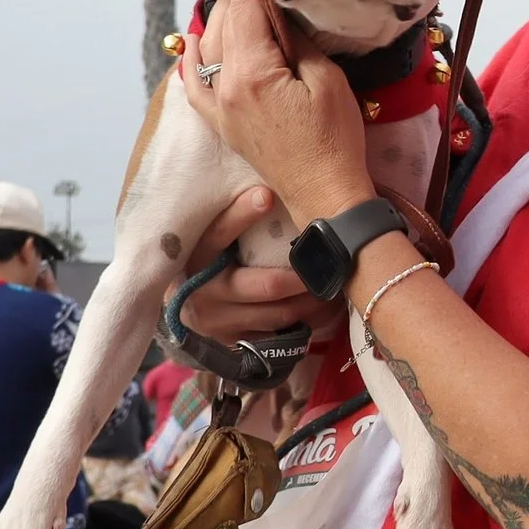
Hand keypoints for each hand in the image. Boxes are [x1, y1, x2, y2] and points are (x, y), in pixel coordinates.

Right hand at [175, 185, 342, 340]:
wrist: (190, 305)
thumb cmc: (215, 260)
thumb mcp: (216, 239)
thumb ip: (234, 217)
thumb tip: (269, 184)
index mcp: (195, 258)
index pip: (217, 234)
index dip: (240, 215)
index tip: (267, 195)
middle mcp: (202, 293)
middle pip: (269, 285)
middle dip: (308, 276)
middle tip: (338, 261)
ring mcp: (218, 324)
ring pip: (283, 313)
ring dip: (315, 300)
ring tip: (338, 284)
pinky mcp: (234, 344)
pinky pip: (282, 335)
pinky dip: (309, 322)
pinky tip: (326, 308)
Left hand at [186, 0, 374, 224]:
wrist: (323, 192)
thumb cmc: (335, 139)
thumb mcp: (329, 81)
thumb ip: (298, 41)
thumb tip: (282, 10)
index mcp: (250, 73)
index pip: (246, 9)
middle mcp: (223, 85)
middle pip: (223, 22)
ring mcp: (217, 105)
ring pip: (206, 46)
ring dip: (221, 18)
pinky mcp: (219, 120)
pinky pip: (193, 80)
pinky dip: (193, 55)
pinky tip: (196, 39)